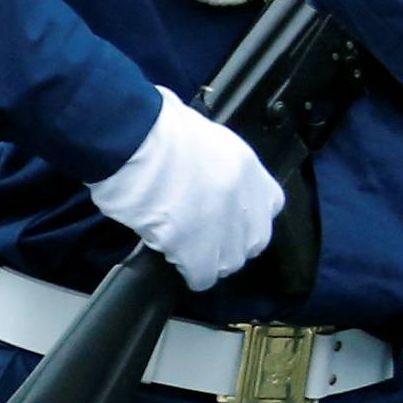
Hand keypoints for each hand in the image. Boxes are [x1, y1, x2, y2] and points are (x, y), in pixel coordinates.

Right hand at [87, 87, 285, 291]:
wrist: (132, 137)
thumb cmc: (154, 126)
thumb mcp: (201, 136)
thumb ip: (214, 163)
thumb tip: (205, 174)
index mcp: (247, 166)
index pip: (269, 205)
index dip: (246, 217)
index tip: (227, 218)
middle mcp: (244, 197)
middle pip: (253, 240)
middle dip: (230, 243)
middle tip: (201, 235)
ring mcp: (223, 224)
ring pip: (228, 262)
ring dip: (208, 259)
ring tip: (181, 245)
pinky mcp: (196, 247)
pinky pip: (201, 276)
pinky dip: (188, 273)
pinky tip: (170, 256)